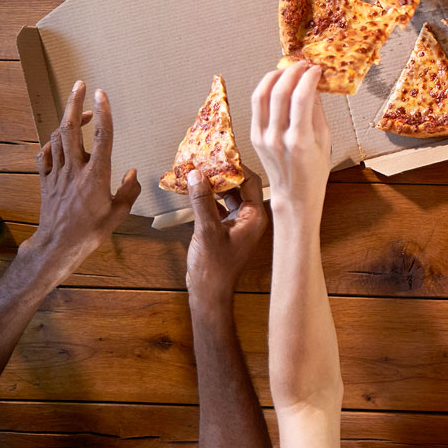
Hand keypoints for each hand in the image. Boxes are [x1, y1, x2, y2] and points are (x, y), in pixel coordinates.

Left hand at [29, 81, 139, 284]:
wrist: (58, 245)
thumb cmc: (91, 232)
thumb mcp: (118, 214)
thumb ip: (129, 190)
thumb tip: (132, 172)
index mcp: (96, 175)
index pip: (101, 136)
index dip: (102, 112)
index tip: (101, 93)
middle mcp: (75, 169)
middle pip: (71, 129)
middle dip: (73, 103)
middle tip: (78, 85)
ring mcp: (57, 173)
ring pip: (57, 138)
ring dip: (66, 120)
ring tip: (77, 111)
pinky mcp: (46, 181)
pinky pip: (45, 155)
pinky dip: (51, 142)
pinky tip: (58, 140)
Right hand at [185, 166, 266, 306]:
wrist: (209, 293)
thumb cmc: (214, 268)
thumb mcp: (206, 230)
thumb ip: (201, 200)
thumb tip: (195, 174)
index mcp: (255, 217)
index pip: (250, 181)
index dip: (234, 166)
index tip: (217, 154)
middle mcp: (250, 217)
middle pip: (239, 185)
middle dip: (221, 173)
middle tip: (204, 159)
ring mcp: (238, 223)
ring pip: (227, 194)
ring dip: (212, 184)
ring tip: (195, 170)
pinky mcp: (225, 228)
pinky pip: (218, 205)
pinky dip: (206, 197)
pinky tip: (192, 188)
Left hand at [250, 64, 331, 217]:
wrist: (294, 195)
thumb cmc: (314, 172)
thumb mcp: (325, 141)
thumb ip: (317, 112)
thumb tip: (314, 86)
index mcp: (300, 140)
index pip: (301, 98)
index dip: (309, 77)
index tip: (316, 69)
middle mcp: (278, 137)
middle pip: (280, 92)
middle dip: (292, 72)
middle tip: (303, 64)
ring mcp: (263, 137)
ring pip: (262, 95)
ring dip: (275, 76)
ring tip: (287, 69)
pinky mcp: (254, 136)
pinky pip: (256, 105)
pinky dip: (266, 89)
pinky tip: (277, 84)